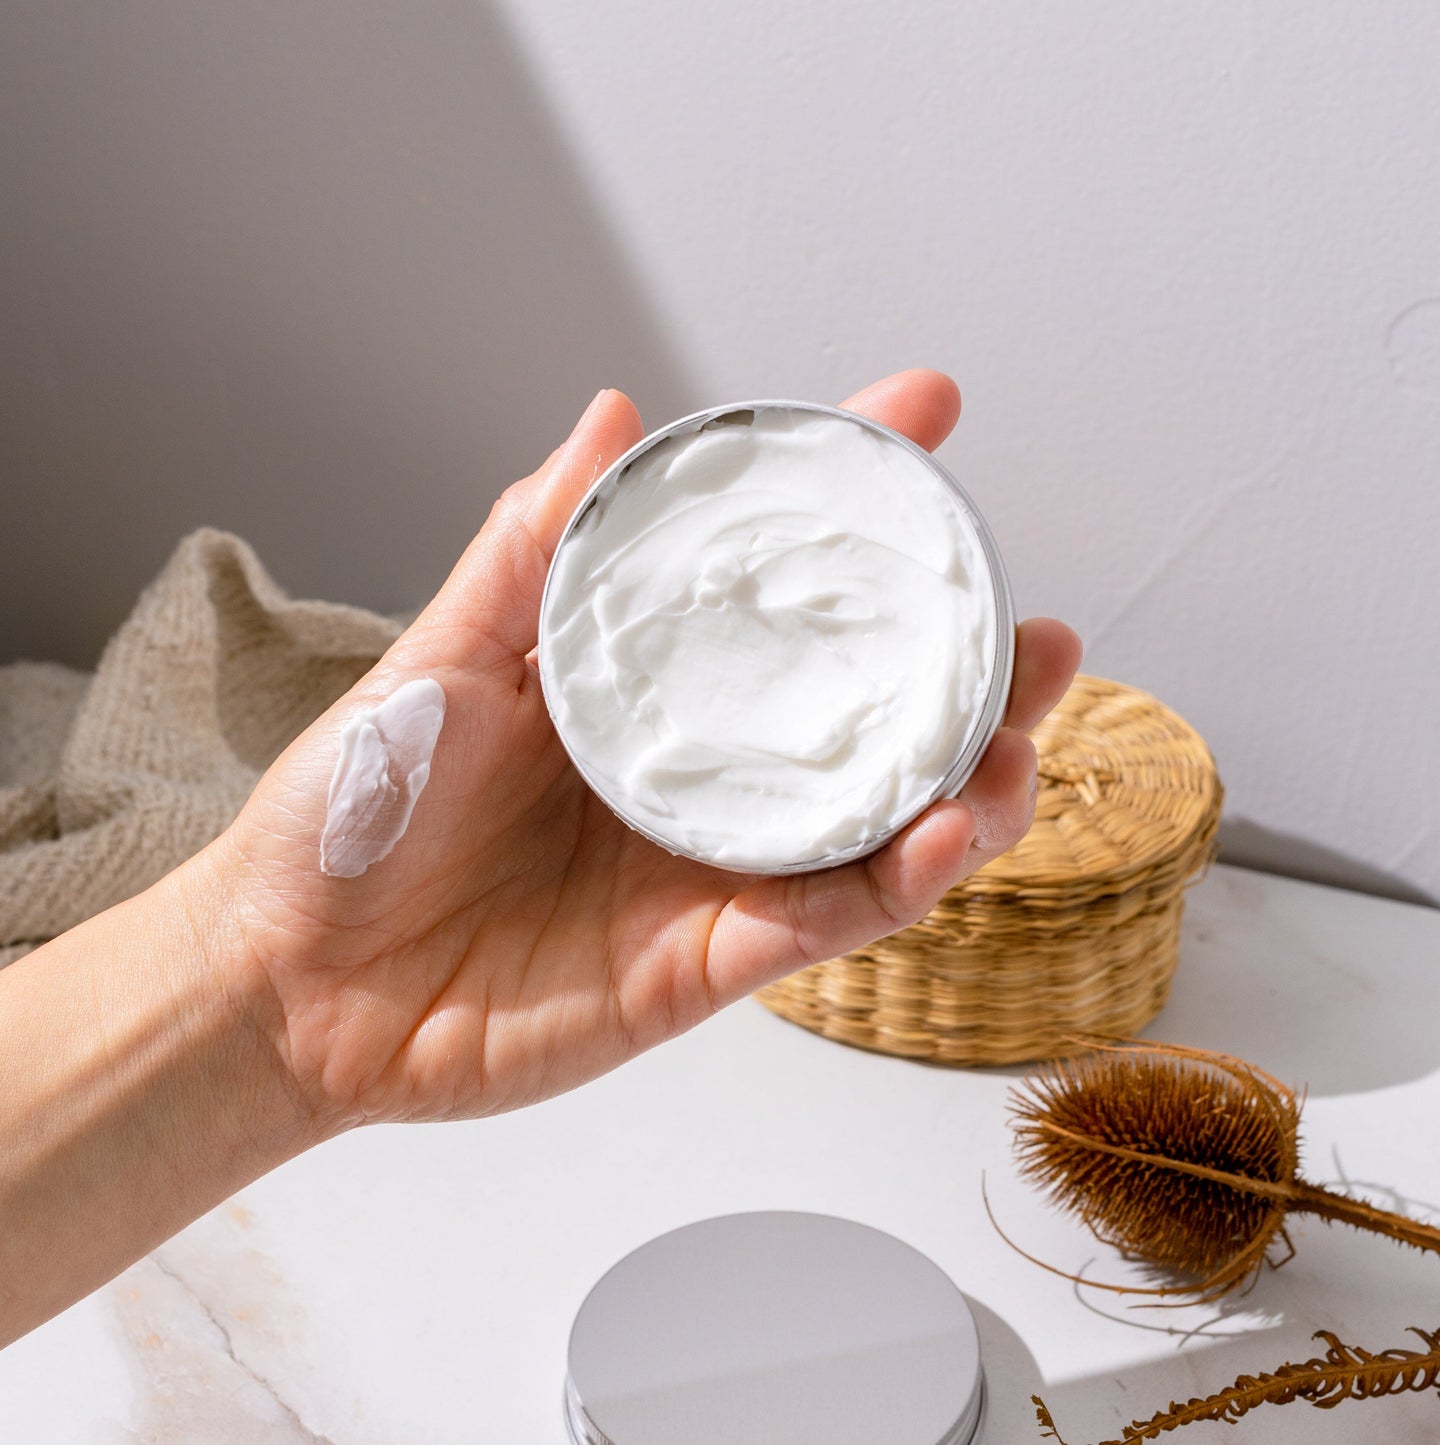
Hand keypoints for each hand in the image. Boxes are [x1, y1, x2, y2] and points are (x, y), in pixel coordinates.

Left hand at [206, 371, 1080, 1132]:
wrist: (295, 979)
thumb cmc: (355, 811)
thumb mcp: (442, 657)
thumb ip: (531, 549)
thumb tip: (609, 414)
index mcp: (640, 685)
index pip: (766, 582)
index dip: (850, 503)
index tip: (925, 413)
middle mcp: (696, 771)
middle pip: (858, 711)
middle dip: (961, 667)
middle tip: (1031, 625)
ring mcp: (709, 867)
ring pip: (874, 821)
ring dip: (967, 777)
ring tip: (1021, 726)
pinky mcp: (706, 962)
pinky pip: (825, 918)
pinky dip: (899, 876)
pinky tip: (951, 829)